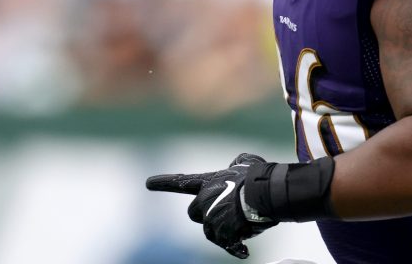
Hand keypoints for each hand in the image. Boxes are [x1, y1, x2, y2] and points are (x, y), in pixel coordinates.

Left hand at [146, 153, 277, 258]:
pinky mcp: (223, 235)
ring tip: (241, 225)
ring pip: (210, 231)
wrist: (263, 193)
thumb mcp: (246, 162)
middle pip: (194, 213)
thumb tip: (235, 166)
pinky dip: (236, 248)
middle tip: (226, 212)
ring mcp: (212, 219)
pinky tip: (244, 251)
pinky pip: (227, 246)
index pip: (181, 181)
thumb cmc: (257, 176)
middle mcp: (204, 201)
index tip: (148, 183)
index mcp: (208, 182)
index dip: (164, 182)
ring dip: (223, 230)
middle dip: (206, 214)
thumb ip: (236, 163)